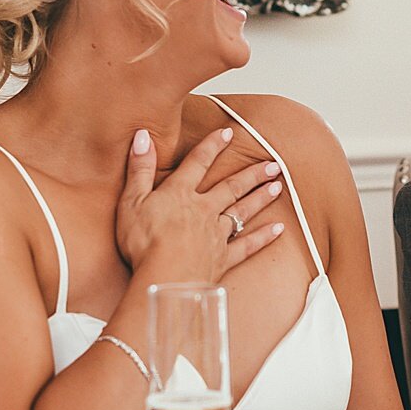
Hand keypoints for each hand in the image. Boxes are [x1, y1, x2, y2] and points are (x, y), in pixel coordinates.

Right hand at [117, 126, 283, 281]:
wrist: (167, 278)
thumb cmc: (144, 241)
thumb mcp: (132, 201)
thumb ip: (139, 169)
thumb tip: (143, 135)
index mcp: (180, 194)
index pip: (198, 163)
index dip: (212, 146)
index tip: (228, 131)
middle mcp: (204, 210)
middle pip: (231, 187)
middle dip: (251, 174)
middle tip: (272, 164)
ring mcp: (216, 235)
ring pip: (243, 211)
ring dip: (260, 198)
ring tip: (277, 187)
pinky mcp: (222, 259)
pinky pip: (247, 245)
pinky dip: (263, 237)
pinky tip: (279, 229)